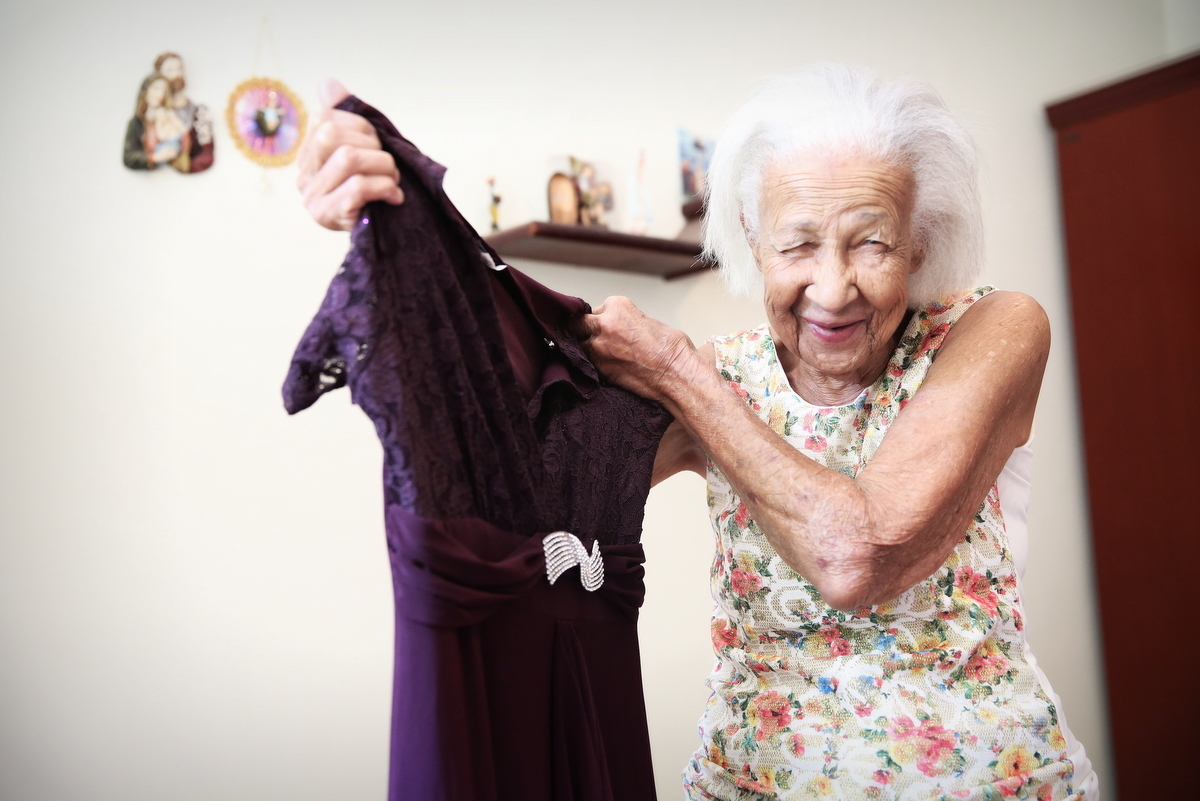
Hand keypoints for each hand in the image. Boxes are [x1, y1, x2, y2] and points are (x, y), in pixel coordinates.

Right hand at [297, 79, 404, 230]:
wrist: (390, 238)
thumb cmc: (377, 190)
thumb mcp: (366, 149)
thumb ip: (346, 116)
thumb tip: (327, 83)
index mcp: (308, 155)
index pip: (325, 118)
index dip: (359, 126)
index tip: (377, 145)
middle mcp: (303, 176)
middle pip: (330, 134)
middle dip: (370, 144)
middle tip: (387, 164)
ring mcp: (312, 198)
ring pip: (347, 158)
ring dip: (383, 166)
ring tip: (393, 180)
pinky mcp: (328, 216)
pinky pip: (357, 187)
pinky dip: (384, 187)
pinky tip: (394, 197)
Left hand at [576, 296, 701, 404]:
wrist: (677, 374)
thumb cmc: (672, 349)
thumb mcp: (646, 321)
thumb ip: (625, 321)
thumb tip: (616, 329)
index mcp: (618, 306)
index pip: (595, 310)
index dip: (599, 321)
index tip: (606, 329)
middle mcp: (604, 323)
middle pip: (577, 324)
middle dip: (583, 331)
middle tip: (593, 340)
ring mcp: (598, 347)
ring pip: (578, 345)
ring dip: (585, 349)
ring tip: (599, 356)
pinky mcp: (599, 369)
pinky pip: (585, 364)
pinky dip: (590, 366)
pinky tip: (603, 368)